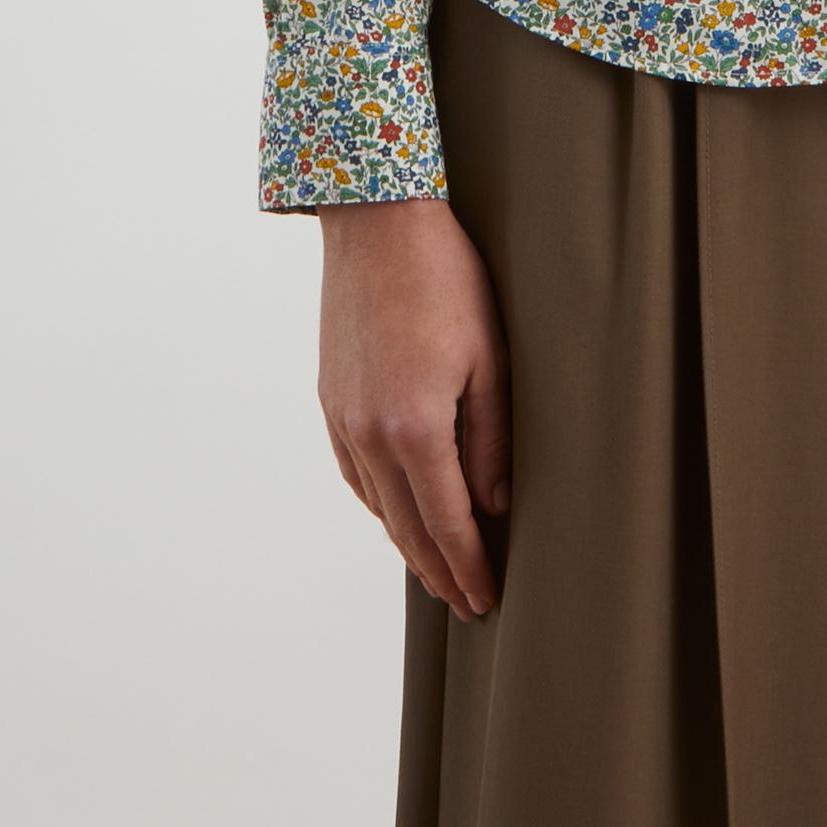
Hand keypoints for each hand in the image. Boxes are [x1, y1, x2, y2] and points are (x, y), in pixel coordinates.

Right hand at [315, 196, 509, 620]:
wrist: (377, 222)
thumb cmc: (447, 280)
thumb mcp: (491, 358)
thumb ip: (494, 440)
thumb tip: (496, 505)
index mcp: (415, 428)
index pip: (447, 524)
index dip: (470, 566)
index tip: (488, 598)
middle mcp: (369, 435)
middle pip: (407, 528)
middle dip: (440, 571)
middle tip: (468, 603)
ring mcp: (343, 420)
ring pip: (378, 506)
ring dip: (408, 544)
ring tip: (438, 571)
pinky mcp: (330, 401)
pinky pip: (354, 474)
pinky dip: (380, 505)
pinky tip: (398, 514)